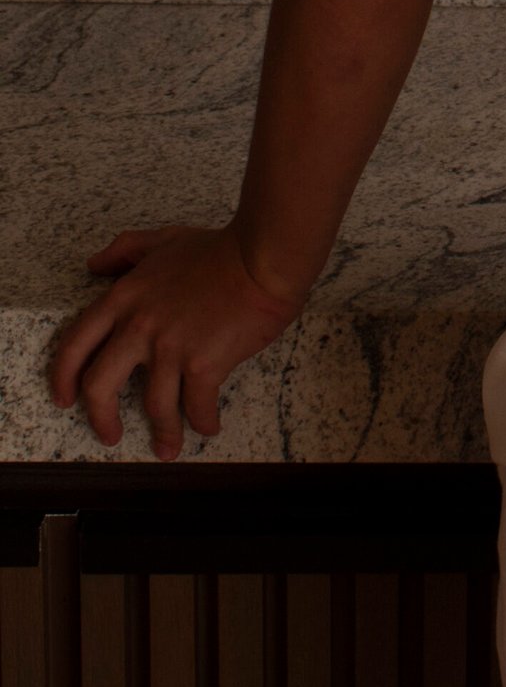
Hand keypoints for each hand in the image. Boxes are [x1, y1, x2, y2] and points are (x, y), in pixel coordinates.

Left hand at [48, 220, 306, 460]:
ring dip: (163, 433)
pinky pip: (197, 407)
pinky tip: (209, 426)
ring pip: (153, 407)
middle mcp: (139, 327)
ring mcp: (170, 349)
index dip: (62, 377)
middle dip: (100, 419)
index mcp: (125, 298)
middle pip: (99, 387)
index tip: (65, 398)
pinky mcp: (203, 365)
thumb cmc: (218, 248)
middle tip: (109, 435)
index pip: (75, 344)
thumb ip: (126, 249)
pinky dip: (202, 422)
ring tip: (168, 447)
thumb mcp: (164, 239)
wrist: (262, 257)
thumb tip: (94, 265)